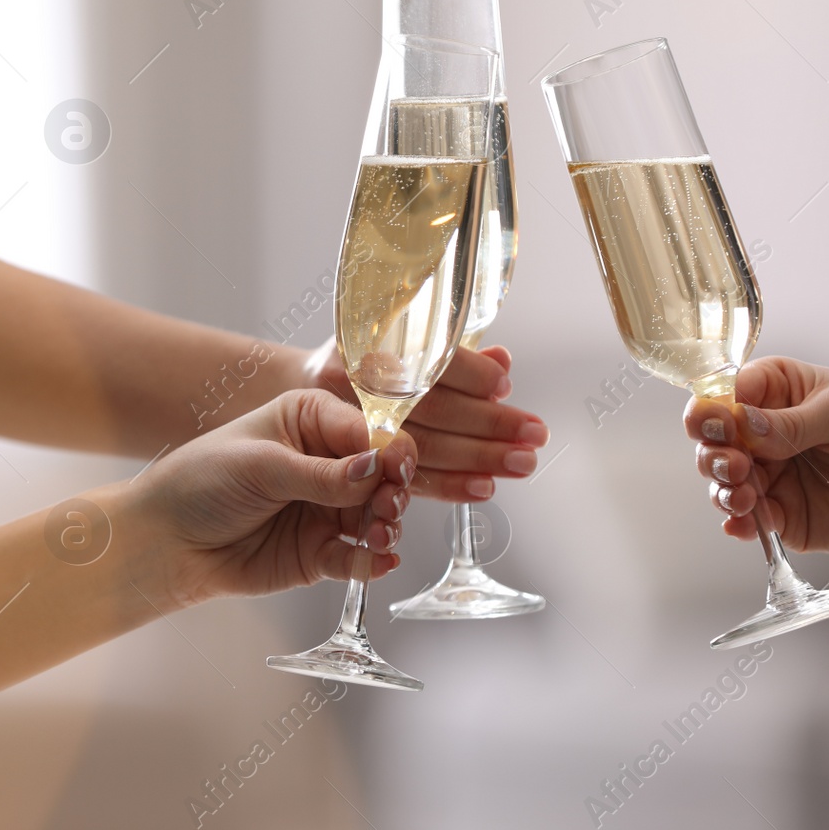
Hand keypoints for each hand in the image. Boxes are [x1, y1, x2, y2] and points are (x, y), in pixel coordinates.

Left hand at [128, 389, 416, 606]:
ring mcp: (328, 509)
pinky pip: (358, 557)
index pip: (369, 430)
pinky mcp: (321, 551)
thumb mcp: (262, 466)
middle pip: (383, 475)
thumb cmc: (202, 481)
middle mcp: (328, 462)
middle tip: (386, 506)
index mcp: (313, 420)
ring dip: (386, 526)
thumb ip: (322, 474)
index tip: (395, 467)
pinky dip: (373, 561)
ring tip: (377, 535)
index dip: (389, 448)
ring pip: (377, 517)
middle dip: (392, 490)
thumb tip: (376, 467)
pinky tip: (381, 562)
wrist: (166, 540)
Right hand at [303, 340, 546, 500]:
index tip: (504, 386)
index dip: (469, 374)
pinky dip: (450, 485)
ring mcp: (351, 427)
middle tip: (533, 435)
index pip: (427, 360)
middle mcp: (356, 386)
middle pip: (432, 409)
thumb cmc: (360, 361)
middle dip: (489, 425)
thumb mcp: (397, 343)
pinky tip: (484, 487)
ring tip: (520, 462)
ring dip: (479, 458)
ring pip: (423, 449)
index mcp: (368, 344)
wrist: (295, 389)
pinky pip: (407, 480)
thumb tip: (502, 361)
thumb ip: (448, 355)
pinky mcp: (354, 464)